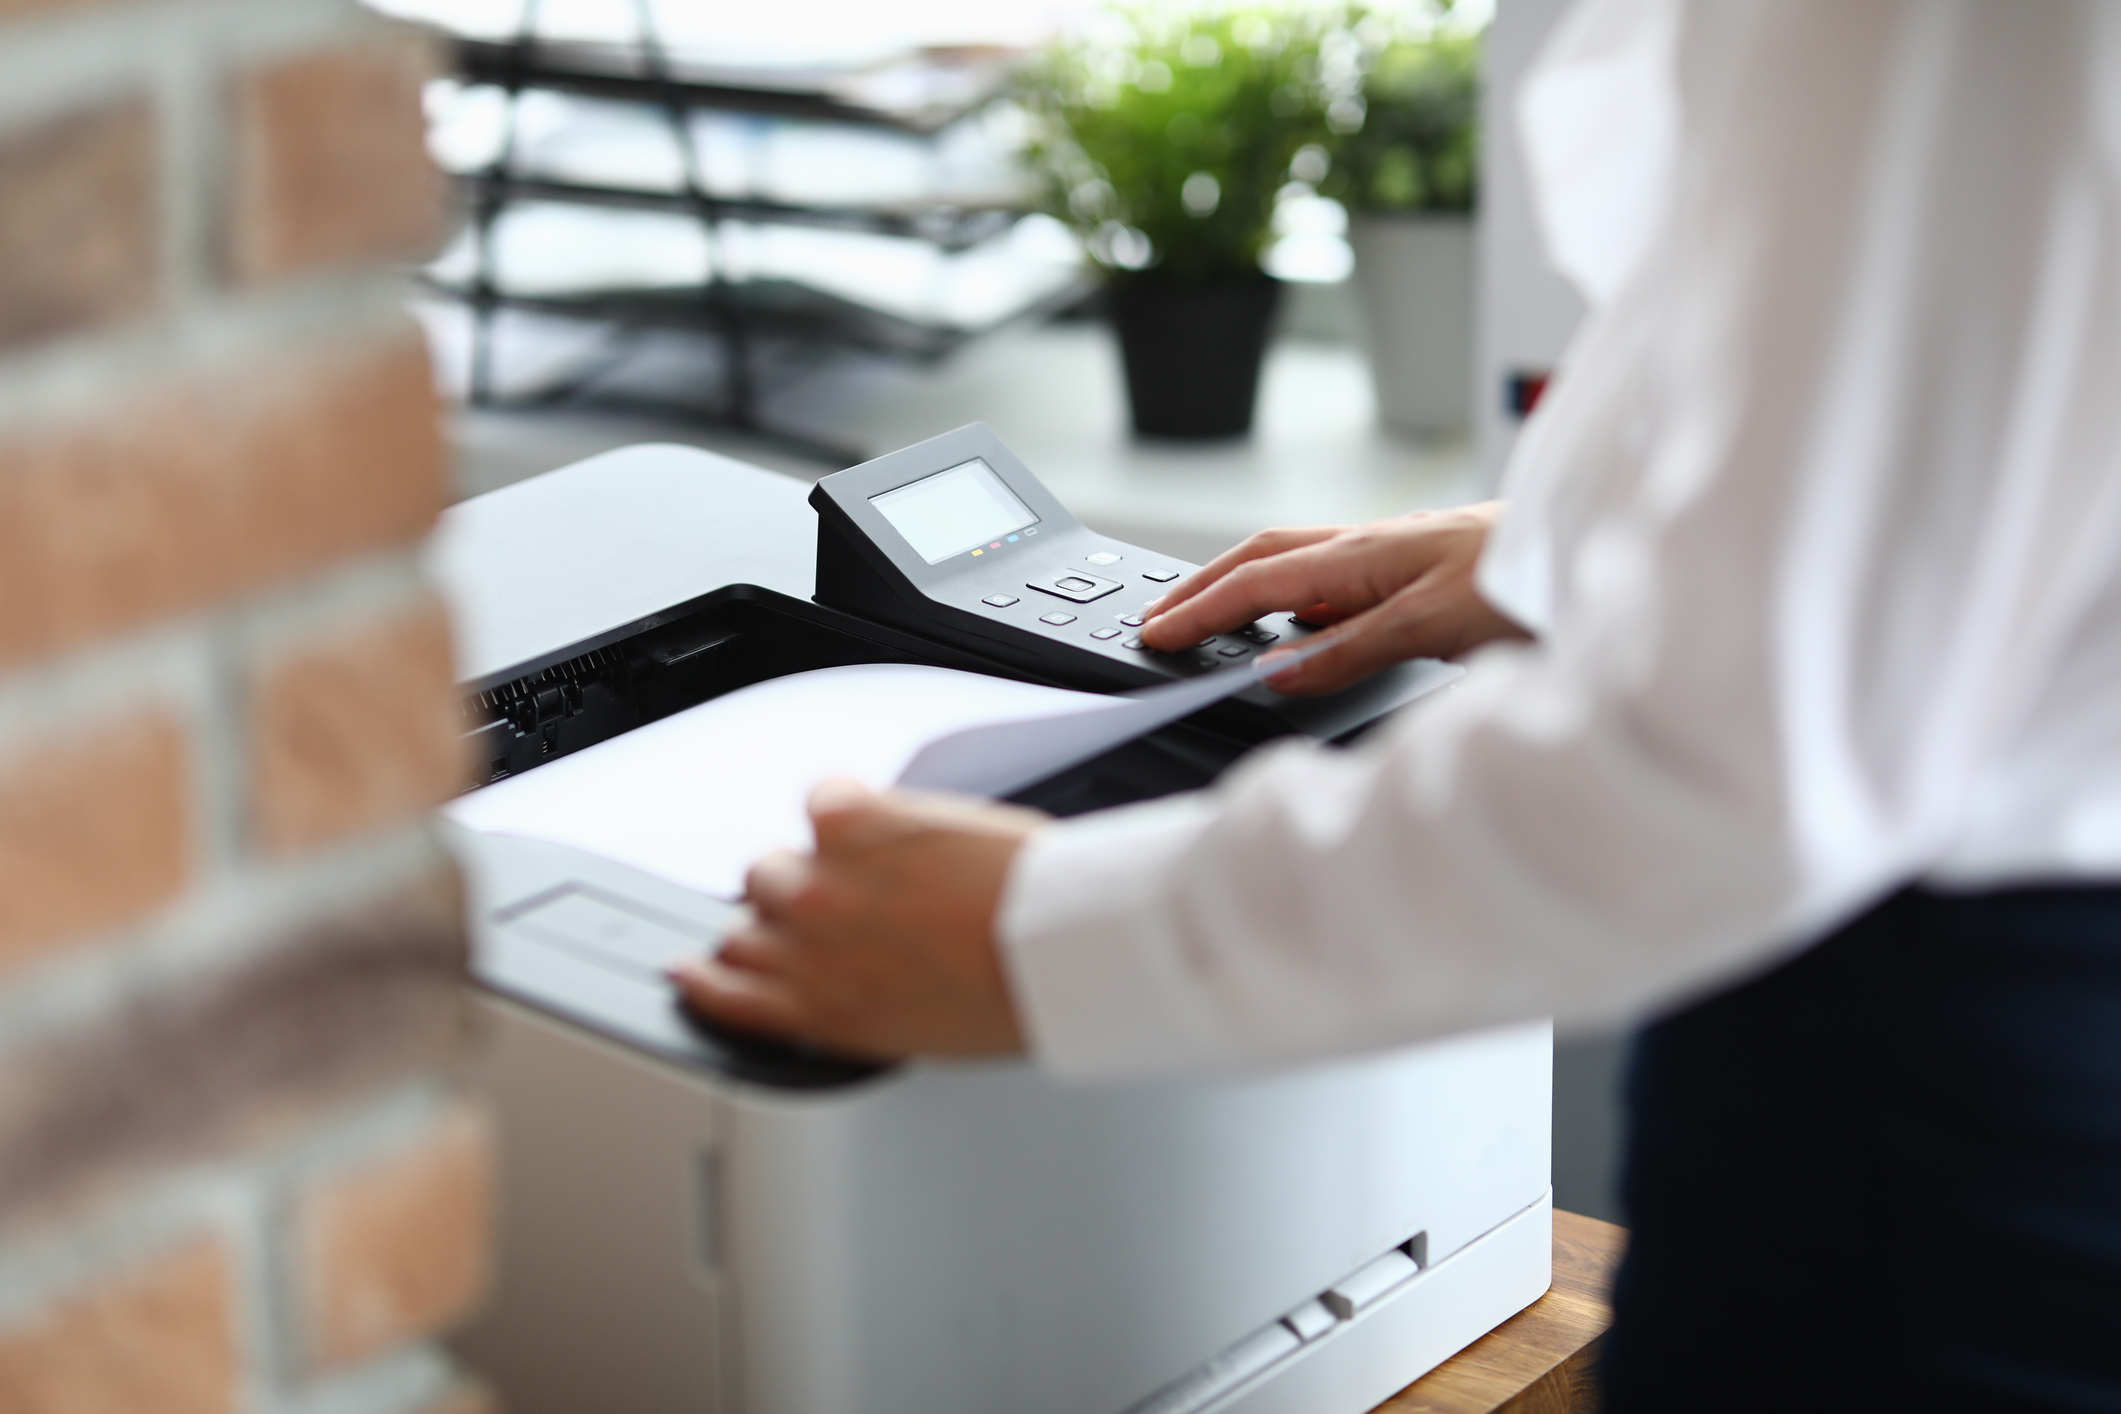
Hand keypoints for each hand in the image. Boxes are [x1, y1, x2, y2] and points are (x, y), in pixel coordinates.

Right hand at [670, 779, 1043, 1058]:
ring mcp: (820, 883)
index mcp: (823, 1014)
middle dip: (780, 921)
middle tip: (828, 911)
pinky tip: (891, 820)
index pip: (725, 998)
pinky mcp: (849, 823)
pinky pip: (821, 798)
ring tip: (863, 864)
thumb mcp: (922, 1036)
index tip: (697, 969)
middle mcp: (806, 951)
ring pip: (769, 866)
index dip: (707, 978)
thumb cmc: (1016, 997)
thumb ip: (863, 1009)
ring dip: (807, 864)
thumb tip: (859, 986)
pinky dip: (851, 805)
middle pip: (743, 926)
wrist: (1057, 944)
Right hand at [1139, 502, 1530, 694]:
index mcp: (1364, 553)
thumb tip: (1279, 673)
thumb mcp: (1433, 625)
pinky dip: (1297, 603)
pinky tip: (1302, 629)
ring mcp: (1395, 557)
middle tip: (1159, 617)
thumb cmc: (1530, 578)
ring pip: (1298, 566)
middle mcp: (1372, 547)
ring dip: (1246, 589)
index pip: (1257, 582)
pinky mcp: (1419, 574)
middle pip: (1264, 558)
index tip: (1156, 635)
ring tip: (1210, 619)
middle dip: (1204, 586)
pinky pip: (1336, 584)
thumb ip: (1352, 648)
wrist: (1601, 552)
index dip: (1200, 610)